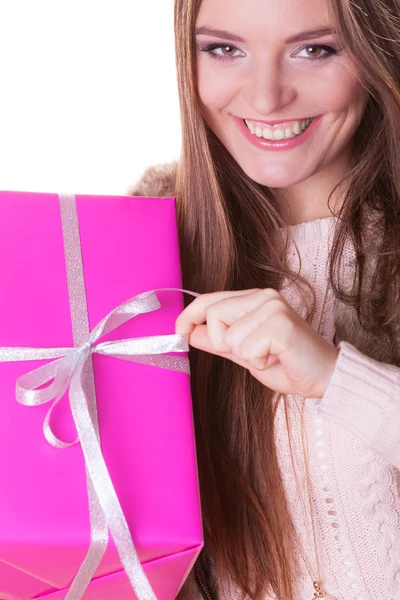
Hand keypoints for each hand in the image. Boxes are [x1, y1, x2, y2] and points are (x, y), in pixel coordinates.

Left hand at [175, 288, 338, 397]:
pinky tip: (277, 358)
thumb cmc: (289, 365)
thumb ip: (220, 342)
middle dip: (222, 342)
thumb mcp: (246, 355)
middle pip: (213, 314)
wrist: (326, 379)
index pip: (210, 299)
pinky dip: (257, 361)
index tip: (178, 332)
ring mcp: (273, 307)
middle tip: (249, 354)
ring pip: (228, 335)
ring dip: (245, 355)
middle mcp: (264, 296)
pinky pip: (245, 348)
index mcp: (255, 298)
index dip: (189, 315)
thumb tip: (192, 333)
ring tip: (269, 355)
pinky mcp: (280, 323)